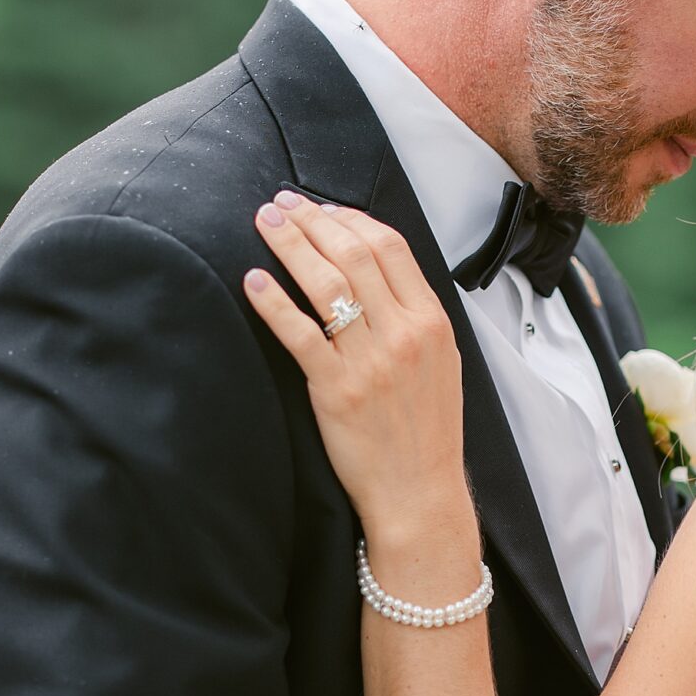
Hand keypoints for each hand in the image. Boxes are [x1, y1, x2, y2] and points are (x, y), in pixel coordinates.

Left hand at [244, 196, 477, 591]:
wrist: (420, 492)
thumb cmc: (426, 432)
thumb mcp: (440, 364)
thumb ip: (414, 318)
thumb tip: (377, 273)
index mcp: (432, 323)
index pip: (390, 247)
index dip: (350, 218)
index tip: (322, 207)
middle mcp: (404, 334)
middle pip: (354, 254)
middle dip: (312, 220)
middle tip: (281, 203)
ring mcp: (371, 361)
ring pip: (326, 284)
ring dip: (291, 245)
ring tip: (265, 223)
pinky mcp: (337, 390)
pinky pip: (300, 334)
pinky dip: (274, 301)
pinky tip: (254, 280)